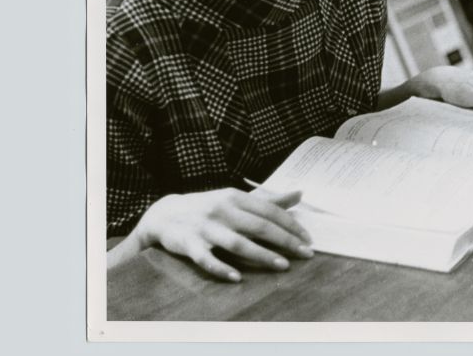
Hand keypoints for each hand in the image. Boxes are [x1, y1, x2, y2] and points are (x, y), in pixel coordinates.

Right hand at [124, 187, 313, 281]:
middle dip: (285, 241)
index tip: (308, 239)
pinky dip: (221, 268)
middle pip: (259, 226)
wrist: (164, 213)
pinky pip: (206, 259)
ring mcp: (205, 227)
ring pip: (237, 243)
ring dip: (262, 255)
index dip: (291, 225)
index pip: (270, 211)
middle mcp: (222, 210)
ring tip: (283, 266)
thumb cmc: (208, 208)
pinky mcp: (188, 244)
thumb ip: (268, 200)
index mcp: (236, 197)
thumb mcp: (236, 199)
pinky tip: (237, 278)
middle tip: (306, 254)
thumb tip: (299, 194)